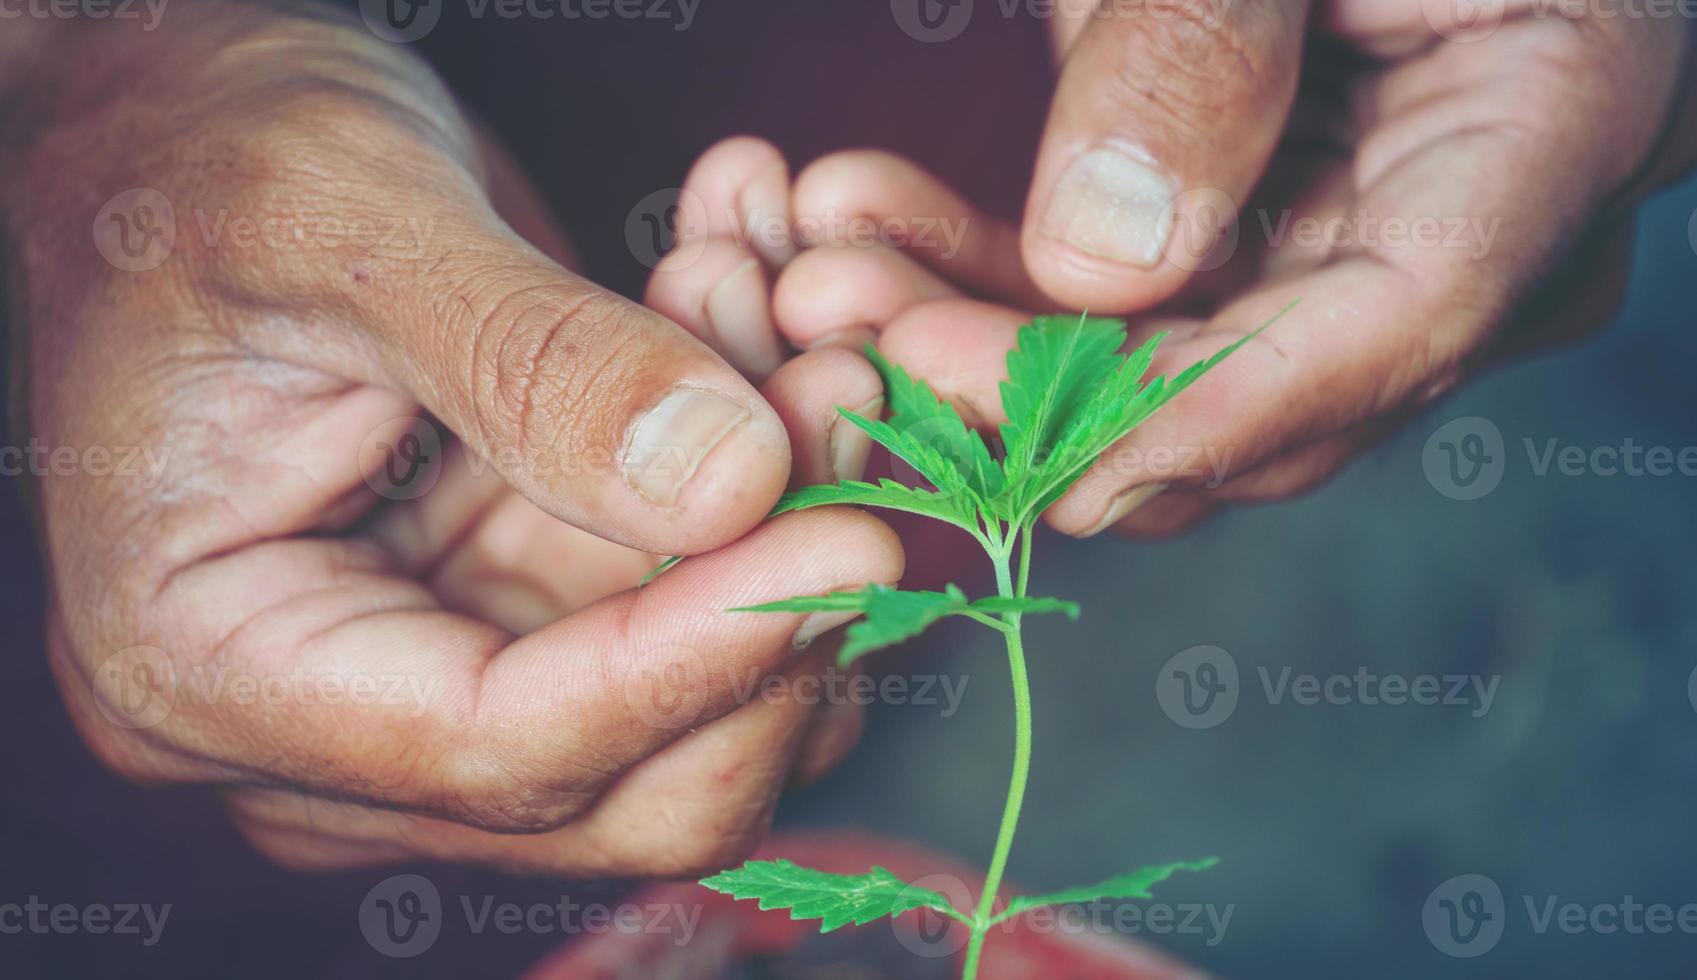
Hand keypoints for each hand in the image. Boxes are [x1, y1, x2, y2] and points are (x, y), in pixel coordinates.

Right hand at [5, 9, 897, 875]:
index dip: (694, 665)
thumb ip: (528, 367)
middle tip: (848, 395)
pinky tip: (765, 310)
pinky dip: (766, 460)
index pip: (499, 748)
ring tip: (800, 311)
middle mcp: (343, 714)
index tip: (854, 545)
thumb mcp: (339, 222)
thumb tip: (734, 487)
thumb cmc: (195, 156)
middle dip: (774, 599)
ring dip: (790, 507)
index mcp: (215, 668)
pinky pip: (702, 583)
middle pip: (632, 773)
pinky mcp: (535, 596)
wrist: (184, 124)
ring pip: (703, 684)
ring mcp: (451, 661)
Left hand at [749, 4, 1696, 536]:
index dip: (1205, 413)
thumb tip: (1103, 264)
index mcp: (1561, 116)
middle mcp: (1474, 224)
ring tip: (818, 272)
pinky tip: (862, 229)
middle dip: (1030, 380)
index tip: (1028, 453)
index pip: (1401, 325)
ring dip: (972, 331)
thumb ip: (1206, 47)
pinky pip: (1112, 306)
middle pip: (1253, 382)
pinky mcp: (1250, 239)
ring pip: (1156, 367)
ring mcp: (1357, 243)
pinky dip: (981, 277)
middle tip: (843, 321)